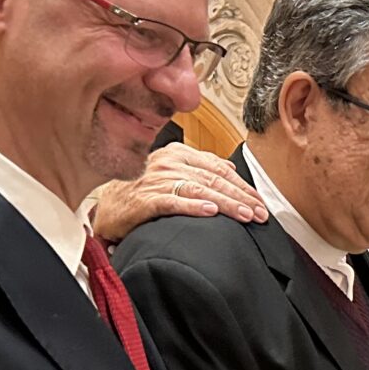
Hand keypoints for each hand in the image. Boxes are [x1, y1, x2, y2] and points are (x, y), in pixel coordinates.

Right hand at [88, 144, 268, 242]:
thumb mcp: (171, 171)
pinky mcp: (145, 199)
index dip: (242, 186)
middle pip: (213, 179)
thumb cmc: (141, 190)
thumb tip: (229, 167)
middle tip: (260, 213)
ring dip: (226, 203)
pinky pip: (173, 201)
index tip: (260, 202)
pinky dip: (193, 206)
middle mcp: (169, 163)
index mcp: (178, 153)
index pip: (218, 168)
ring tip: (245, 215)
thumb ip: (199, 167)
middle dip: (241, 197)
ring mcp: (156, 180)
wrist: (108, 206)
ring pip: (199, 189)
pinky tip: (210, 213)